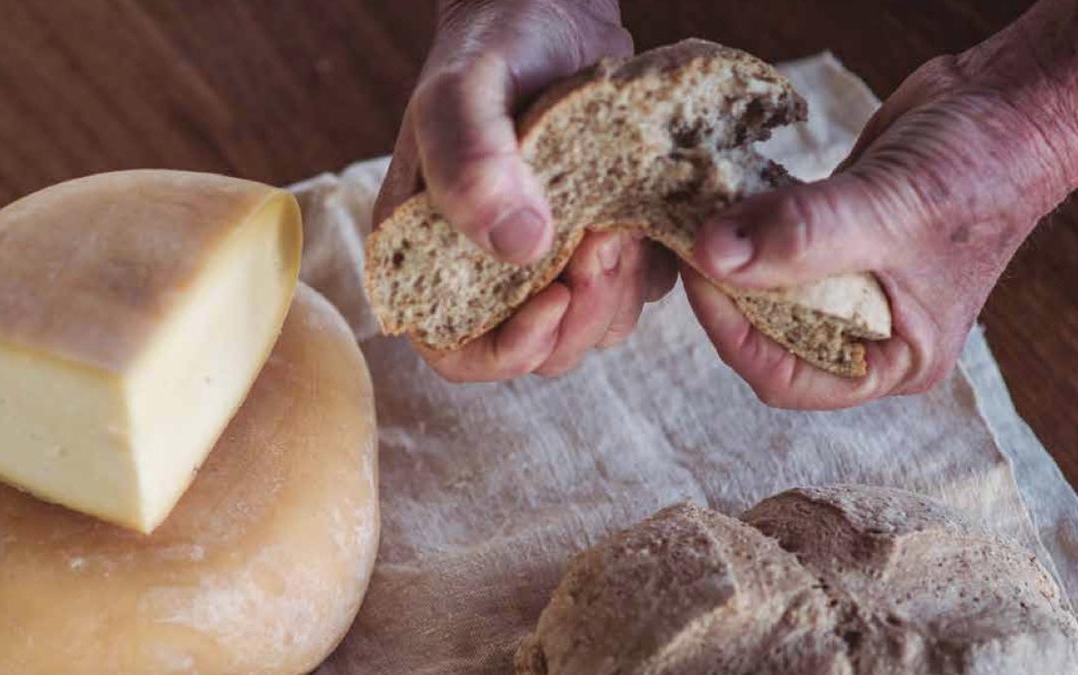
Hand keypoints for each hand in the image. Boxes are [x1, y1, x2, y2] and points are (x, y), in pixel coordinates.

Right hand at [374, 0, 676, 381]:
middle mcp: (486, 270)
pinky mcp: (597, 244)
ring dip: (616, 291)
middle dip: (579, 314)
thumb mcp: (463, 88)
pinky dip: (646, 269)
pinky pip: (631, 292)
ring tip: (622, 224)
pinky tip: (645, 217)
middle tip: (605, 244)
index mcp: (431, 250)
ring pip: (590, 327)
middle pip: (536, 350)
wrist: (552, 14)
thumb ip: (470, 159)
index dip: (504, 350)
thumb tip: (519, 246)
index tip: (554, 300)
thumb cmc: (493, 45)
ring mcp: (546, 263)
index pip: (453, 348)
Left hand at [684, 45, 1077, 408]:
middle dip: (726, 295)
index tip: (701, 277)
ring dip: (730, 258)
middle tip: (691, 241)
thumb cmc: (980, 170)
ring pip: (762, 288)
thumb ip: (804, 236)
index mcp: (893, 359)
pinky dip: (745, 226)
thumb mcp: (892, 210)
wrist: (1009, 105)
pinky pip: (770, 246)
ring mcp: (845, 285)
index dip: (733, 337)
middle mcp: (865, 332)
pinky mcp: (828, 238)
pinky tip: (724, 198)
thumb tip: (714, 255)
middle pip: (764, 336)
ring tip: (698, 217)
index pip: (787, 379)